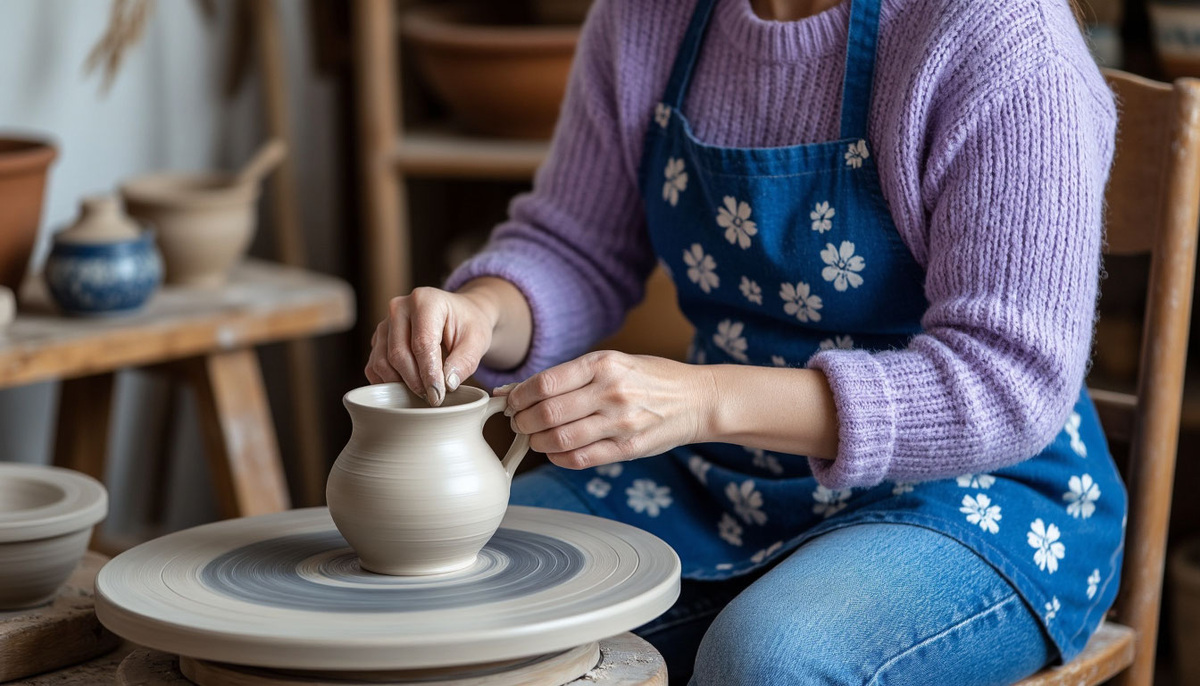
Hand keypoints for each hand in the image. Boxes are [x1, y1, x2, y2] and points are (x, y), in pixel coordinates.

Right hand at [365, 286, 496, 404]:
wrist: (458, 316)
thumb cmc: (467, 326)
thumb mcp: (477, 340)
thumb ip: (465, 362)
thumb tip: (447, 384)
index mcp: (425, 301)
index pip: (422, 343)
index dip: (429, 373)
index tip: (438, 396)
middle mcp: (399, 308)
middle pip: (398, 354)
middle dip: (415, 382)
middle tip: (434, 399)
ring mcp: (384, 324)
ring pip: (382, 362)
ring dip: (400, 384)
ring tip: (424, 393)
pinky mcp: (378, 340)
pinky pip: (374, 367)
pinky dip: (387, 383)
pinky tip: (406, 388)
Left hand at [497, 351, 715, 468]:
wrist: (696, 399)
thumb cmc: (648, 378)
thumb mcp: (611, 362)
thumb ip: (567, 376)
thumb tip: (514, 390)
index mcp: (603, 364)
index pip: (545, 383)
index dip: (519, 396)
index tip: (511, 402)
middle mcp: (611, 392)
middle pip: (547, 413)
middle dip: (523, 421)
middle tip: (518, 423)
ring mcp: (620, 423)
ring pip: (560, 439)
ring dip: (537, 442)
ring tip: (534, 438)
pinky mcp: (627, 448)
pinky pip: (580, 459)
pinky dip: (558, 458)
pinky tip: (554, 451)